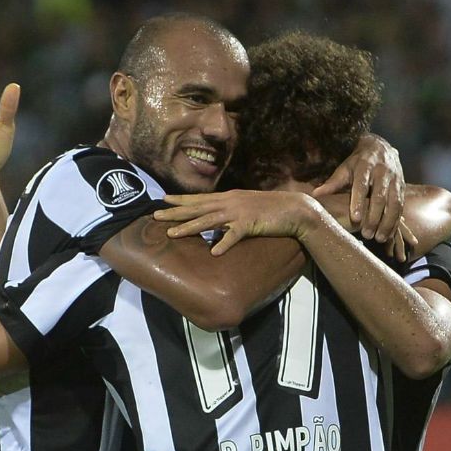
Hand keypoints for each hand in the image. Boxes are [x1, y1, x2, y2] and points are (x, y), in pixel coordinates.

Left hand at [154, 190, 329, 255]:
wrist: (296, 209)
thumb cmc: (271, 209)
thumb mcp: (246, 208)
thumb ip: (230, 215)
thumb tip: (216, 224)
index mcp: (228, 198)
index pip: (199, 199)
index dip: (180, 200)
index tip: (162, 201)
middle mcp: (230, 202)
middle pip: (197, 208)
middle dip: (175, 212)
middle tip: (155, 215)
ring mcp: (239, 212)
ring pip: (208, 220)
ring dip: (189, 227)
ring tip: (171, 234)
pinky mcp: (251, 224)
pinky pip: (235, 235)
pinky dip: (224, 243)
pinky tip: (214, 252)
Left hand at [311, 133, 402, 243]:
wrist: (381, 148)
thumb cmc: (358, 163)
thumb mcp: (345, 169)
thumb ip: (333, 183)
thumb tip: (315, 195)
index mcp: (365, 166)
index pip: (361, 185)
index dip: (358, 202)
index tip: (355, 219)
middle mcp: (382, 172)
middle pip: (380, 197)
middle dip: (374, 217)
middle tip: (366, 234)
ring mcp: (395, 179)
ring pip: (394, 203)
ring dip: (387, 222)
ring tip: (379, 238)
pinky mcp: (402, 187)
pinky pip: (401, 206)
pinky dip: (395, 221)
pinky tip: (389, 235)